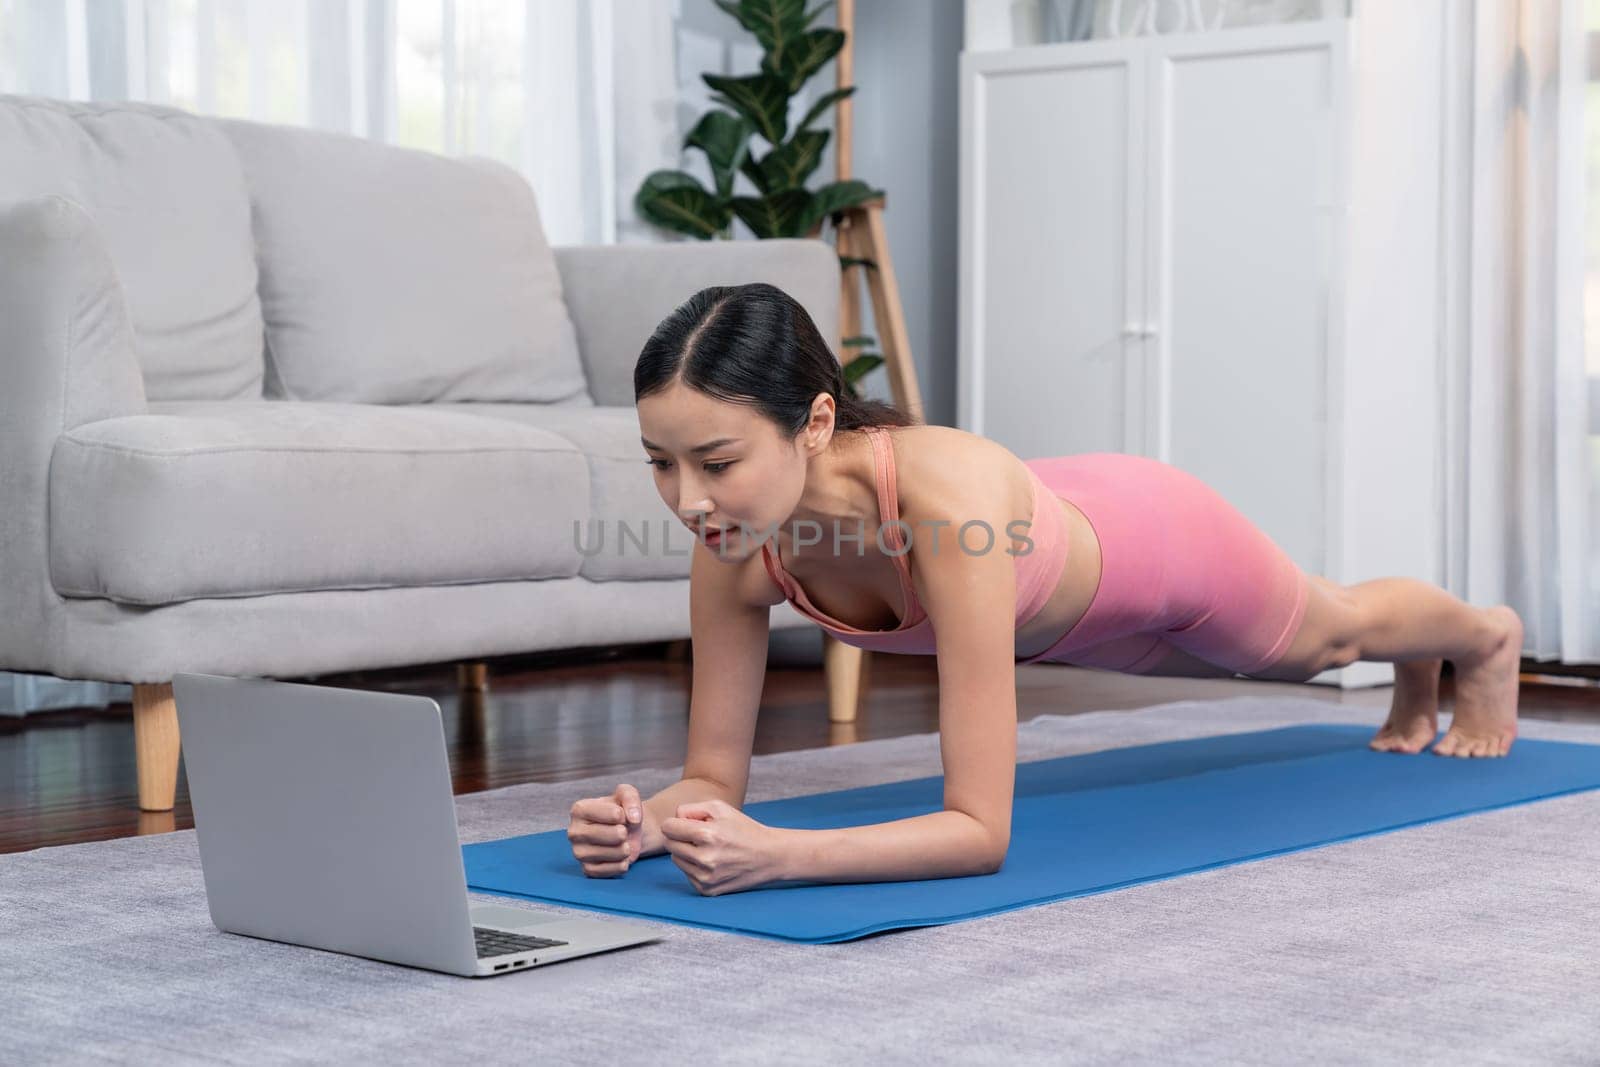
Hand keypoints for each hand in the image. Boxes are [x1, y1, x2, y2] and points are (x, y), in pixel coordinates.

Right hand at [567, 784, 654, 877]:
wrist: (625, 831)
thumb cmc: (621, 811)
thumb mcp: (626, 794)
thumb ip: (630, 797)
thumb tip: (633, 818)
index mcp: (579, 810)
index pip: (614, 814)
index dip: (625, 815)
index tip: (621, 815)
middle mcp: (574, 832)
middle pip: (614, 835)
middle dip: (625, 833)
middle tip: (623, 831)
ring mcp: (578, 852)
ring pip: (613, 854)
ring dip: (625, 849)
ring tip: (623, 843)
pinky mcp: (586, 869)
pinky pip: (610, 870)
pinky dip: (621, 865)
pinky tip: (620, 857)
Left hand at [660, 800, 786, 895]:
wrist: (769, 856)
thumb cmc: (743, 829)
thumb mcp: (719, 808)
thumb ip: (690, 809)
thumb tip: (673, 821)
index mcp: (707, 835)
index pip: (667, 828)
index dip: (675, 823)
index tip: (686, 823)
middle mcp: (705, 859)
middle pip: (669, 845)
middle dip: (680, 837)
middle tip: (700, 835)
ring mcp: (705, 878)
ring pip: (676, 860)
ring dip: (687, 853)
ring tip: (709, 848)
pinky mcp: (707, 890)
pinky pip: (687, 874)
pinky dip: (695, 867)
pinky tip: (713, 862)